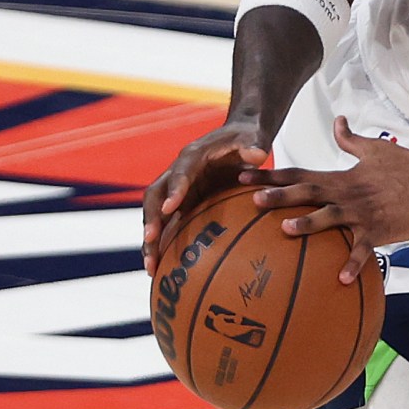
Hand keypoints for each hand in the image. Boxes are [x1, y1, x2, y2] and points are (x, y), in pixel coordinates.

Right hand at [143, 121, 270, 275]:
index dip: (175, 188)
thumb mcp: (254, 137)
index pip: (180, 171)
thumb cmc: (247, 138)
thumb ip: (255, 144)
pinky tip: (162, 270)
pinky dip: (163, 246)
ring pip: (156, 216)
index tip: (170, 207)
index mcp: (194, 155)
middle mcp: (178, 173)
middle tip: (151, 241)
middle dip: (151, 218)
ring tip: (151, 268)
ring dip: (151, 241)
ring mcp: (178, 190)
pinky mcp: (183, 203)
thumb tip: (257, 154)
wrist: (240, 139)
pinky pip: (168, 226)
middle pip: (155, 196)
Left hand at [238, 117, 408, 283]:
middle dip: (279, 197)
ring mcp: (364, 213)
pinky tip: (342, 280)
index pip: (300, 174)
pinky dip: (353, 263)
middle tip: (252, 201)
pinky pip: (364, 249)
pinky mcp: (381, 230)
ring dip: (308, 225)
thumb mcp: (377, 148)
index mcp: (343, 177)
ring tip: (286, 231)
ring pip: (331, 218)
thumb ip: (351, 139)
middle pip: (308, 194)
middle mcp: (348, 193)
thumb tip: (337, 121)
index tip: (242, 177)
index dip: (270, 175)